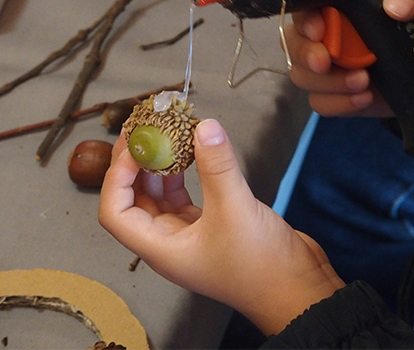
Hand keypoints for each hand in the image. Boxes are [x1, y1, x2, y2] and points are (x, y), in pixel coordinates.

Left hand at [99, 120, 344, 334]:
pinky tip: (192, 152)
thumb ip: (218, 166)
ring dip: (161, 166)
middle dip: (136, 165)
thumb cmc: (259, 262)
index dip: (118, 176)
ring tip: (165, 134)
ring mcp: (190, 233)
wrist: (296, 287)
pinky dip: (185, 172)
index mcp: (161, 247)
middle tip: (144, 130)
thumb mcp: (235, 209)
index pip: (117, 212)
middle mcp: (168, 241)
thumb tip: (205, 126)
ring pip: (162, 196)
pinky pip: (186, 194)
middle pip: (136, 200)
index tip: (135, 145)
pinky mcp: (212, 224)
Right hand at [286, 0, 413, 116]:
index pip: (306, 5)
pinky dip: (339, 104)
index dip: (304, 18)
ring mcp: (335, 67)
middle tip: (327, 62)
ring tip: (362, 82)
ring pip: (304, 77)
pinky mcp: (343, 95)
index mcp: (343, 3)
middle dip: (305, 55)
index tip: (318, 29)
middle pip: (294, 45)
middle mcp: (331, 34)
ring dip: (327, 83)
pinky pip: (323, 104)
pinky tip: (364, 98)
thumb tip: (394, 5)